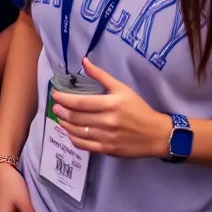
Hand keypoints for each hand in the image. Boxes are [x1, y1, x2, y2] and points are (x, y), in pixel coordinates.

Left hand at [49, 58, 171, 158]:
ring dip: (65, 124)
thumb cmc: (139, 109)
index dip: (64, 98)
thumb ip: (101, 76)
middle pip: (76, 117)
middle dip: (62, 111)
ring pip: (78, 132)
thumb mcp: (122, 88)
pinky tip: (70, 133)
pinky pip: (84, 146)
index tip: (55, 95)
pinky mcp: (108, 150)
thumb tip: (84, 61)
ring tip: (60, 118)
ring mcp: (107, 138)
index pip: (80, 102)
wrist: (157, 134)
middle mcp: (107, 122)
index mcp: (110, 104)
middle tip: (55, 107)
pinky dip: (74, 139)